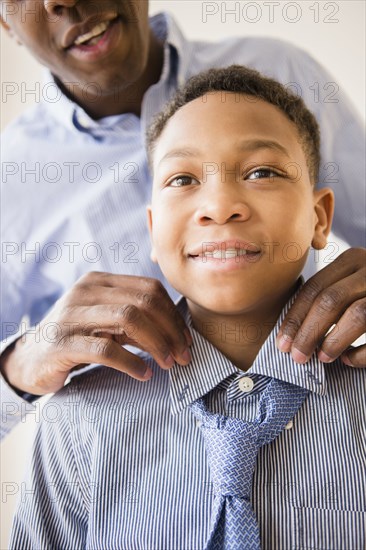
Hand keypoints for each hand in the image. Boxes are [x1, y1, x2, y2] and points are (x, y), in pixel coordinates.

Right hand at [0, 272, 191, 394]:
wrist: (31, 358)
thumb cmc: (77, 338)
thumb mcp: (106, 323)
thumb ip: (136, 321)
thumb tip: (178, 334)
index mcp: (99, 281)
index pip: (149, 289)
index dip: (173, 315)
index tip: (186, 340)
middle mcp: (84, 292)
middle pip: (143, 303)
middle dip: (171, 331)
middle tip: (184, 356)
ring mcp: (71, 315)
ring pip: (128, 319)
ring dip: (156, 344)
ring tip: (169, 364)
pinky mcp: (62, 343)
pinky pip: (106, 349)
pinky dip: (131, 362)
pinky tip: (144, 374)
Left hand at [277, 248, 365, 366]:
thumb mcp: (351, 284)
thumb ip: (328, 298)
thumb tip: (293, 334)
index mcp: (353, 260)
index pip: (314, 288)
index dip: (294, 318)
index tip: (282, 343)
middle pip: (330, 300)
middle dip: (308, 332)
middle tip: (296, 356)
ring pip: (357, 314)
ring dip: (334, 340)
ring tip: (321, 358)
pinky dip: (362, 353)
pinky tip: (349, 360)